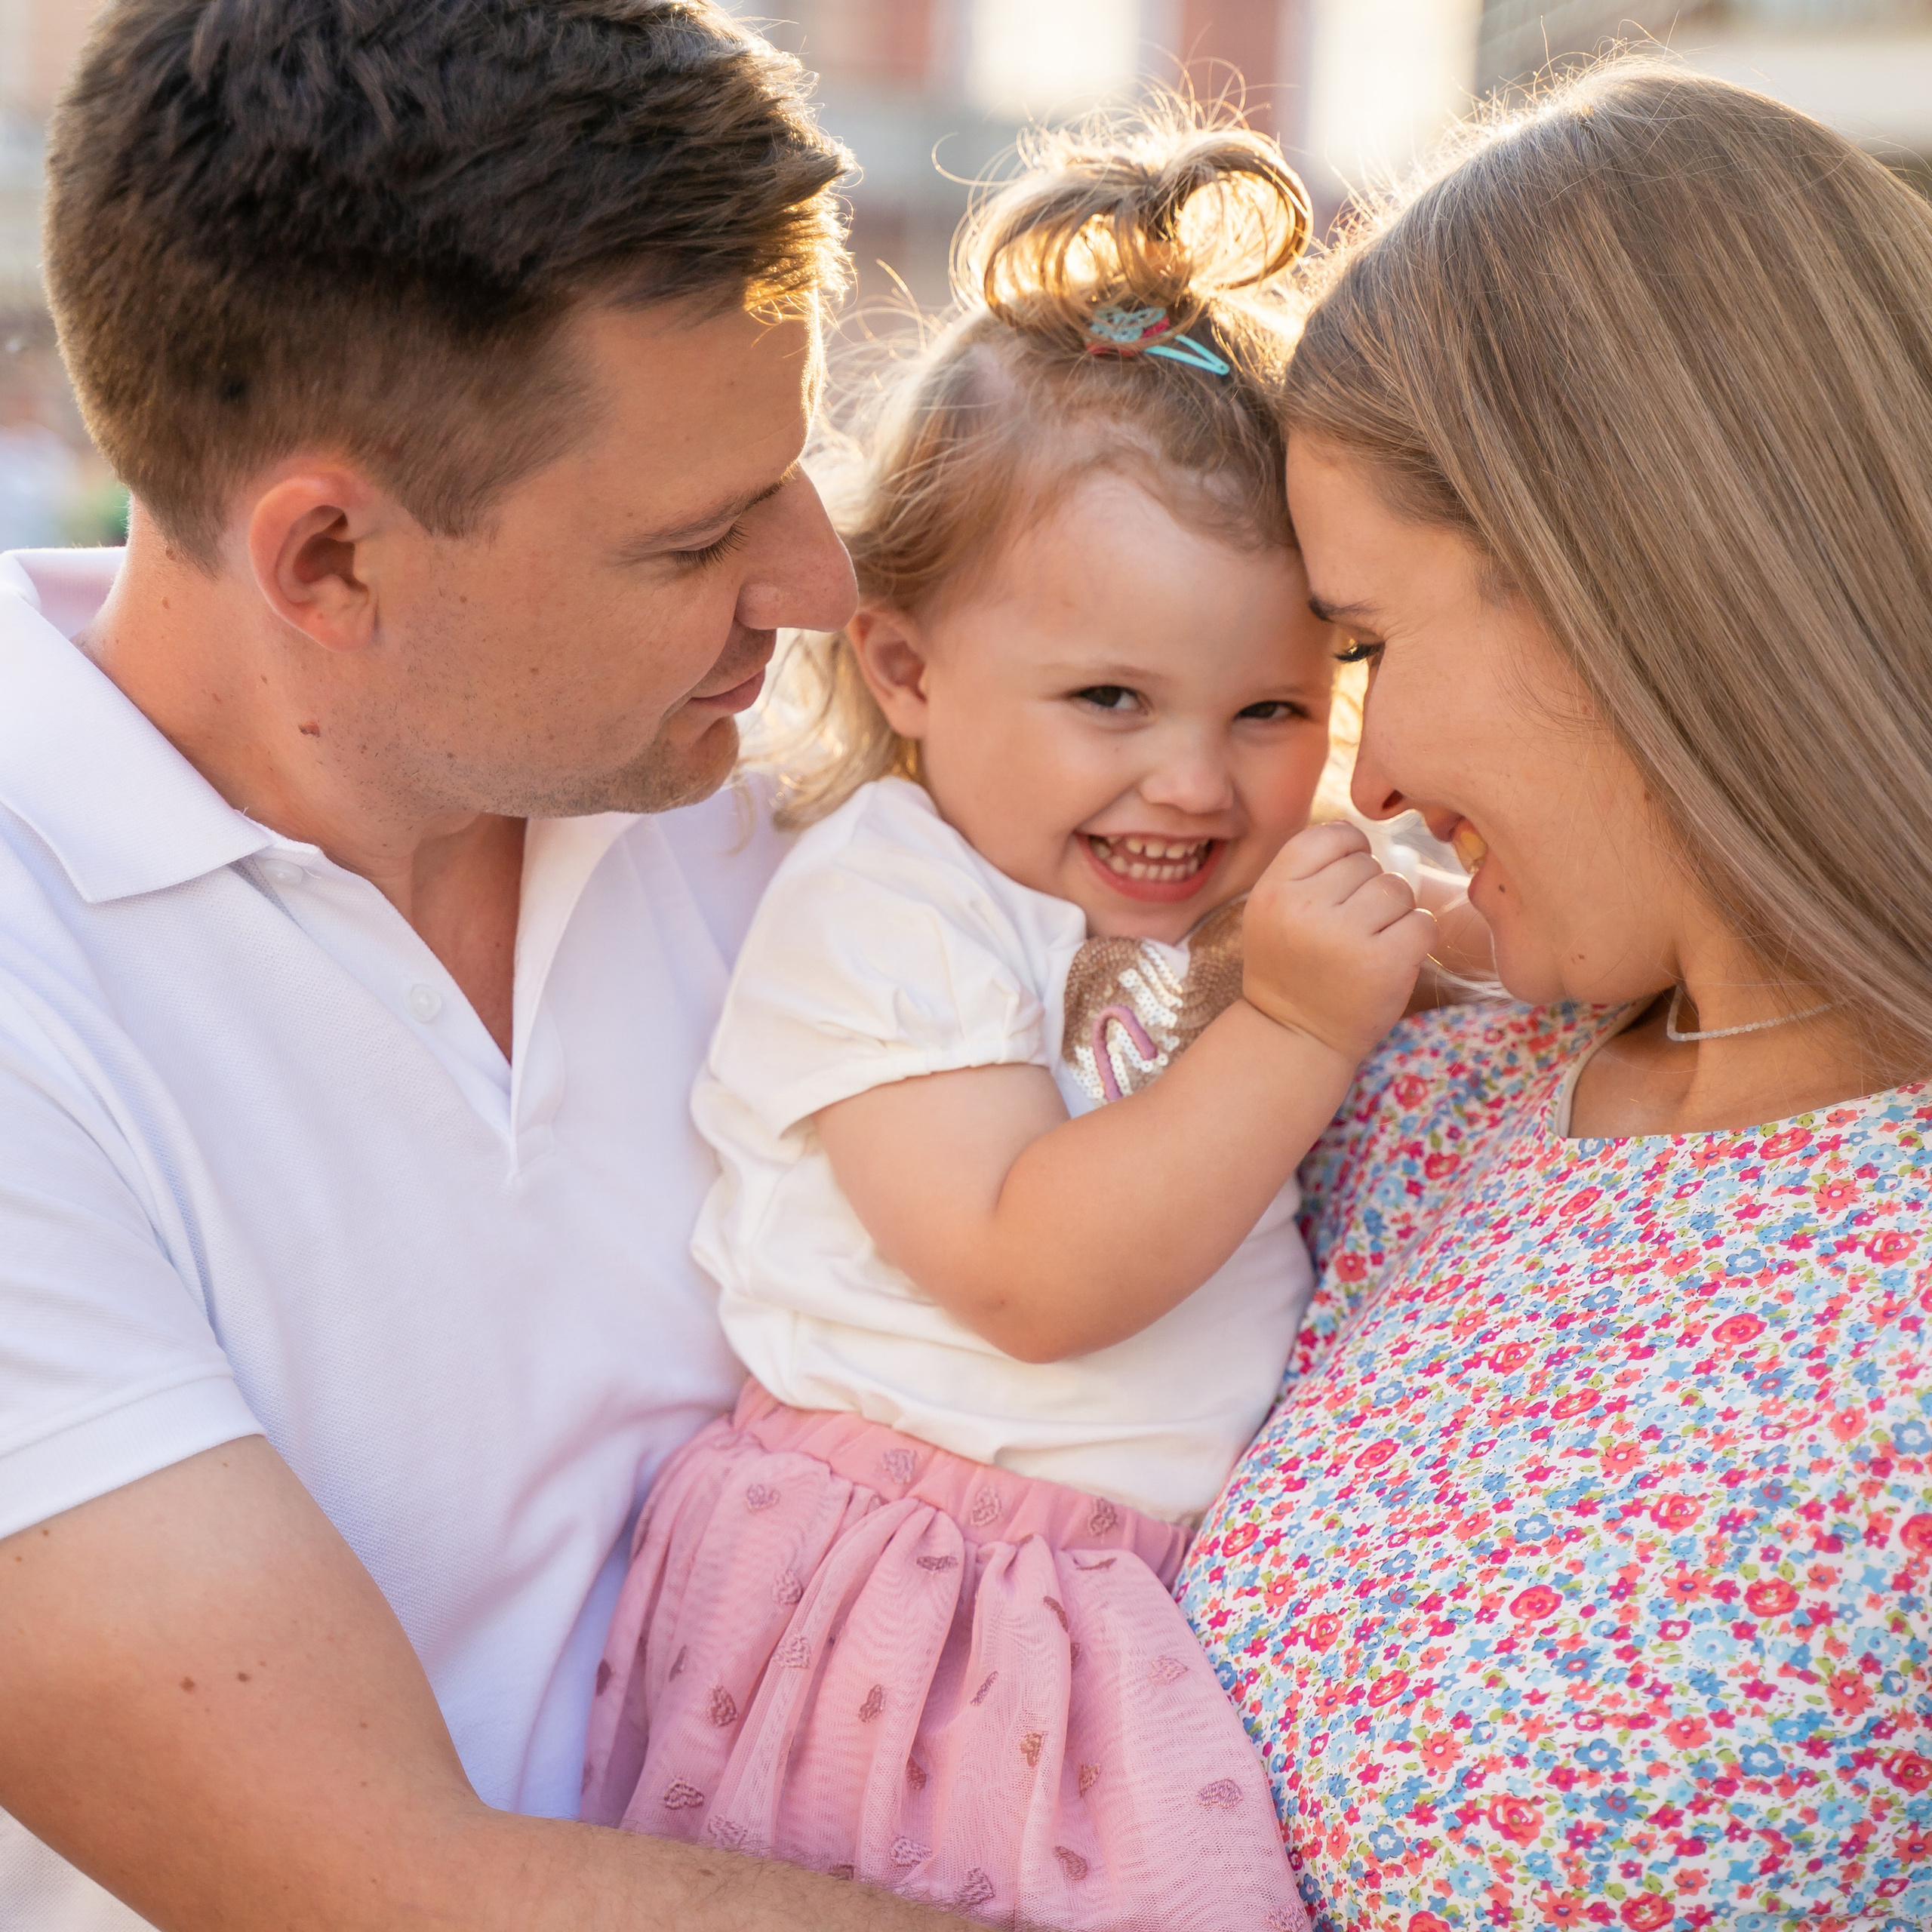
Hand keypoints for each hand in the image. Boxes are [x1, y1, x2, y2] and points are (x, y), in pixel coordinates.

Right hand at [1240, 822, 1436, 1063]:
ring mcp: (1345, 937)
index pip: (1330, 836)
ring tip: (1369, 942)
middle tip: (1350, 928)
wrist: (1294, 1037)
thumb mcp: (1274, 911)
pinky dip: (1415, 938)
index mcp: (1272, 891)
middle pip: (1367, 863)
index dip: (1349, 850)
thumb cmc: (1292, 966)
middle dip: (1368, 890)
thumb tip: (1364, 831)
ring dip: (1394, 913)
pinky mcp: (1385, 964)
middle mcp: (1304, 909)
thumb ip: (1307, 868)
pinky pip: (1423, 922)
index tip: (1345, 882)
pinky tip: (1390, 958)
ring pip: (1397, 889)